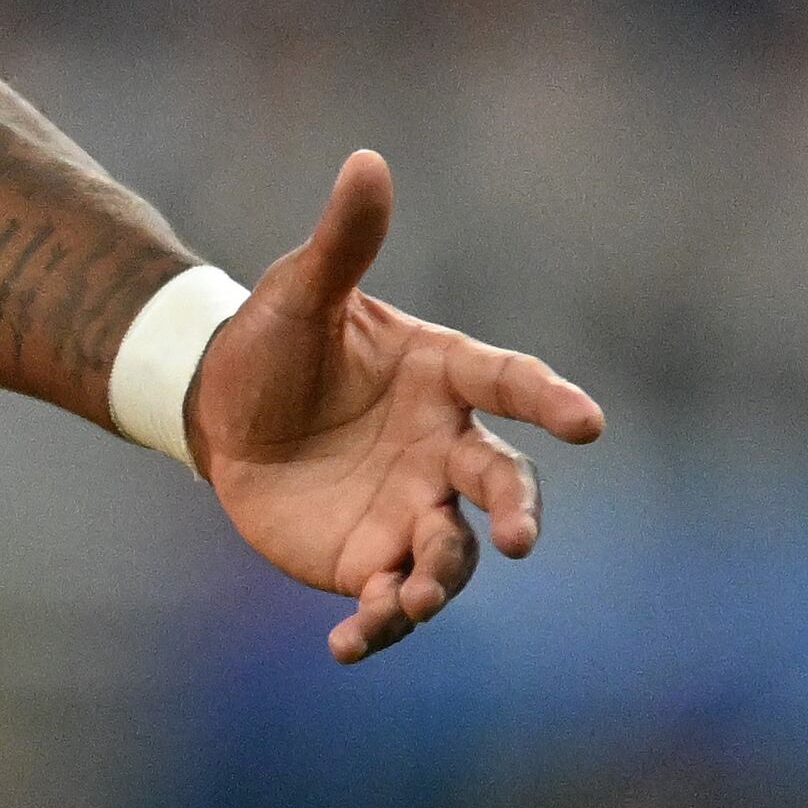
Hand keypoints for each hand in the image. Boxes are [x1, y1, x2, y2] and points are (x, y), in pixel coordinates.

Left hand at [196, 151, 607, 662]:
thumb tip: (366, 160)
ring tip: (409, 601)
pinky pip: (388, 599)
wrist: (220, 407)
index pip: (512, 383)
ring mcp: (414, 508)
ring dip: (439, 581)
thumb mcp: (299, 291)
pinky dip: (377, 627)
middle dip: (515, 512)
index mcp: (445, 377)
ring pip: (449, 554)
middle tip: (515, 537)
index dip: (552, 401)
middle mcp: (445, 448)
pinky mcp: (370, 557)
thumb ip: (342, 240)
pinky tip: (348, 646)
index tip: (587, 420)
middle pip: (501, 484)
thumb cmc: (273, 342)